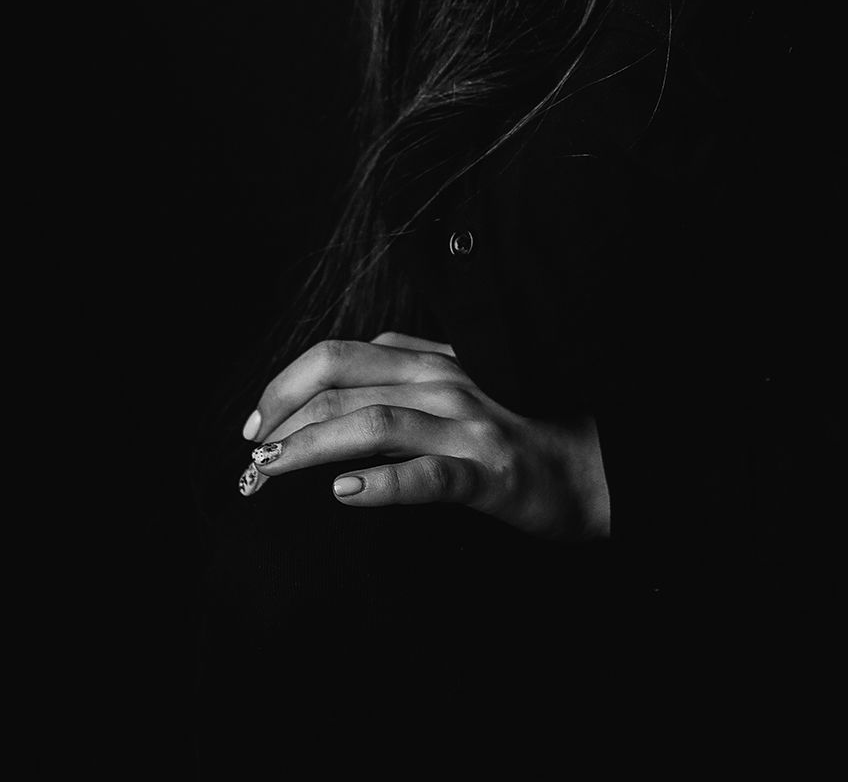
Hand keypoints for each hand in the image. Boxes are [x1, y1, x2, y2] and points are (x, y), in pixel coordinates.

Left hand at [237, 332, 609, 540]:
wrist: (597, 467)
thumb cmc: (524, 427)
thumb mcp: (466, 384)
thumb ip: (410, 369)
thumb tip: (342, 375)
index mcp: (435, 360)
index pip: (343, 355)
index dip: (287, 382)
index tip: (256, 421)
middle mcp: (446, 381)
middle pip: (343, 380)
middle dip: (282, 413)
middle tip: (250, 454)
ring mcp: (468, 424)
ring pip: (372, 422)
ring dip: (310, 446)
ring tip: (271, 471)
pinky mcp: (489, 472)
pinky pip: (427, 475)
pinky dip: (381, 482)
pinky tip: (344, 493)